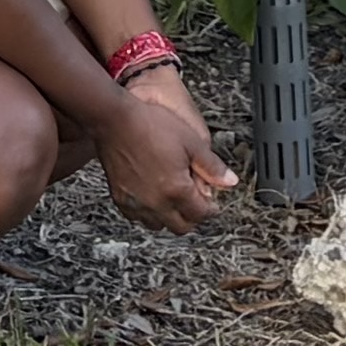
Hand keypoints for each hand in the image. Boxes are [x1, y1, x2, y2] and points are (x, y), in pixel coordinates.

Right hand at [98, 74, 238, 231]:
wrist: (115, 119)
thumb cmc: (151, 125)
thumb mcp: (191, 141)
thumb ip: (212, 166)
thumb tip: (230, 181)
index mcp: (176, 189)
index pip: (201, 214)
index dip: (210, 208)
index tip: (212, 201)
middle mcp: (156, 202)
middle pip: (181, 226)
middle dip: (192, 216)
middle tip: (195, 201)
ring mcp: (136, 203)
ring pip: (158, 225)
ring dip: (170, 216)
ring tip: (173, 197)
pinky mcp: (120, 198)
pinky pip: (138, 217)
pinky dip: (148, 212)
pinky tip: (152, 196)